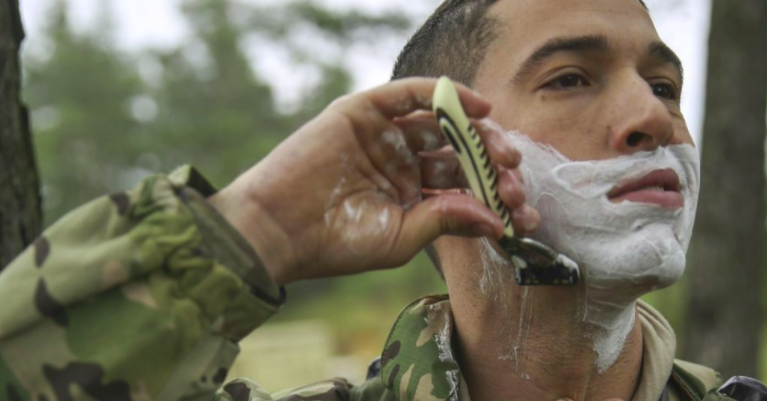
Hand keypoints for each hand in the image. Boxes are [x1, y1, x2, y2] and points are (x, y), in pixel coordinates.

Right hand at [209, 78, 538, 284]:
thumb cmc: (336, 244)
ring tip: (500, 148)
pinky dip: (444, 95)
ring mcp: (383, 134)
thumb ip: (447, 220)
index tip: (521, 209)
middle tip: (512, 174)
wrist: (279, 230)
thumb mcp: (402, 237)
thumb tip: (497, 219)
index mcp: (411, 194)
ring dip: (476, 131)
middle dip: (490, 161)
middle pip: (458, 151)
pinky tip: (477, 109)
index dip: (494, 193)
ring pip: (442, 121)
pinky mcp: (364, 111)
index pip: (462, 185)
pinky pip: (410, 94)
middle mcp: (401, 160)